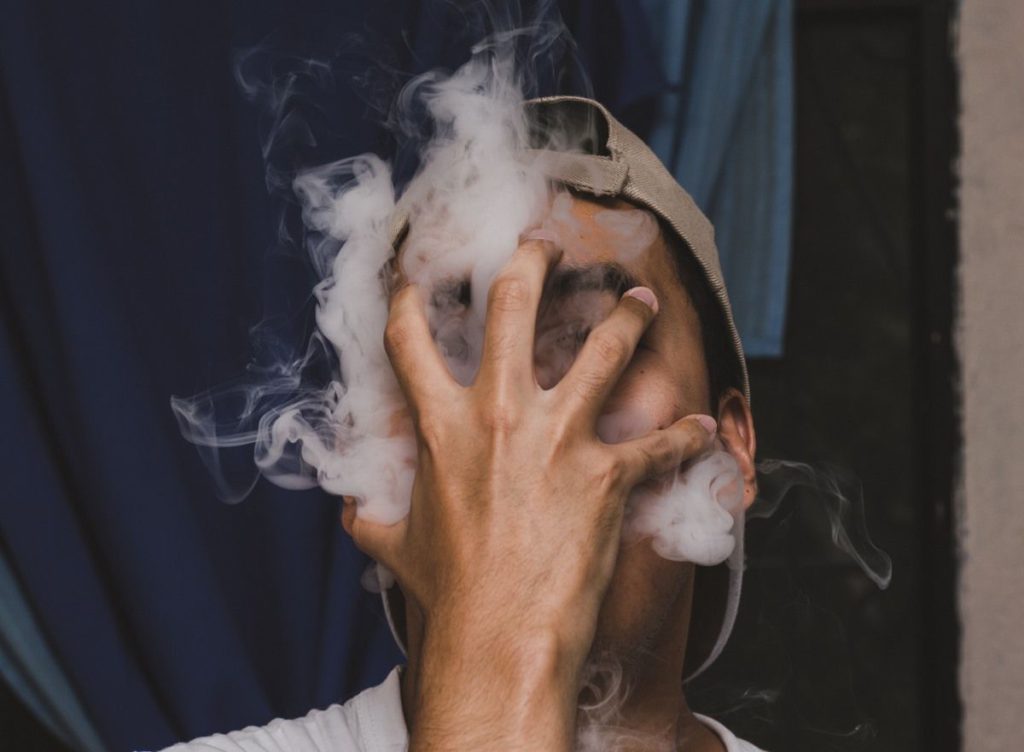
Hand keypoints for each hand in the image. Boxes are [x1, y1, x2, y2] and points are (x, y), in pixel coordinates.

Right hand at [342, 238, 715, 748]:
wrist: (498, 637)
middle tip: (543, 248)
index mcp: (440, 426)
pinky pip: (659, 445)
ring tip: (641, 301)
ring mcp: (558, 439)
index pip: (411, 340)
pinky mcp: (607, 475)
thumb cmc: (447, 593)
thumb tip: (353, 509)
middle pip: (513, 307)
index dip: (407, 298)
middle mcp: (499, 414)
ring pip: (603, 351)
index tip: (413, 277)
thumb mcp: (395, 547)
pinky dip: (685, 437)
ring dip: (626, 318)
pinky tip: (702, 428)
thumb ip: (371, 516)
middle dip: (529, 263)